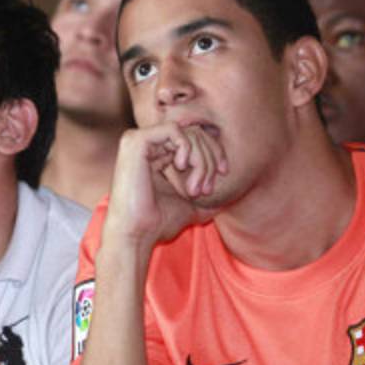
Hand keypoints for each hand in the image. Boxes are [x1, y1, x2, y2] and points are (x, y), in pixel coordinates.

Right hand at [100, 123, 225, 260]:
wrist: (137, 234)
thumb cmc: (158, 224)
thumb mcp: (189, 207)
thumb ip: (205, 197)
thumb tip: (229, 199)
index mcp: (156, 155)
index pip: (194, 138)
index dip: (214, 152)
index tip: (224, 173)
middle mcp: (146, 145)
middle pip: (194, 133)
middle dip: (209, 159)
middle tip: (207, 188)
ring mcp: (138, 141)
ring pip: (186, 132)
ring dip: (200, 160)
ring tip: (194, 188)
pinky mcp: (135, 141)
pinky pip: (173, 130)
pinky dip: (185, 148)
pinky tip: (181, 168)